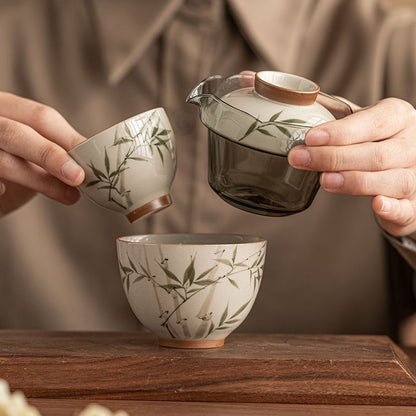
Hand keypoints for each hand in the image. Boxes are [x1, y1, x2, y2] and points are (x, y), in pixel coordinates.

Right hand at [0, 92, 84, 215]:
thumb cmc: (14, 163)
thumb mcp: (35, 152)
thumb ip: (58, 151)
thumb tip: (95, 163)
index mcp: (8, 109)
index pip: (40, 117)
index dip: (68, 139)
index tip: (93, 159)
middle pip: (17, 133)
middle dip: (51, 155)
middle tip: (78, 177)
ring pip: (2, 158)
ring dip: (38, 180)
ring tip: (68, 196)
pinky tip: (4, 192)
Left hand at [288, 98, 415, 236]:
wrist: (405, 167)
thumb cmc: (371, 140)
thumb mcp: (354, 119)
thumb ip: (318, 105)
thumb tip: (251, 79)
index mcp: (396, 118)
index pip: (372, 122)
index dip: (342, 132)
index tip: (310, 138)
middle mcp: (410, 145)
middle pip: (376, 153)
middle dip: (334, 158)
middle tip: (299, 159)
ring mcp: (414, 176)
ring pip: (389, 180)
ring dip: (354, 181)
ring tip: (324, 181)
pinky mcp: (412, 206)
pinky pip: (405, 208)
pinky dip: (391, 208)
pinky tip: (376, 205)